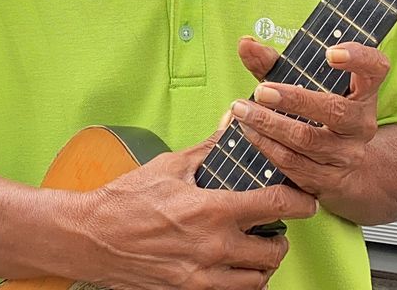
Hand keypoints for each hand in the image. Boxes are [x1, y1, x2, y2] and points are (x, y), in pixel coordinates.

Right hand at [77, 128, 316, 289]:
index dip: (299, 202)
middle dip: (281, 238)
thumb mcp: (170, 165)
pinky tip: (233, 269)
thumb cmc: (126, 199)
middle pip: (274, 251)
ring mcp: (202, 276)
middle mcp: (213, 246)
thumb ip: (208, 149)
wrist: (91, 237)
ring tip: (255, 249)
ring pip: (258, 279)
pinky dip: (241, 283)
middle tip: (275, 227)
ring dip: (263, 264)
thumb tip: (231, 122)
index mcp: (213, 209)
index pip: (276, 206)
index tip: (305, 200)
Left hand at [231, 37, 390, 202]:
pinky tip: (249, 133)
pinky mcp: (329, 180)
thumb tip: (246, 44)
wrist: (341, 168)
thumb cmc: (315, 112)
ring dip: (269, 124)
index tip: (330, 53)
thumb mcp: (302, 84)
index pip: (375, 68)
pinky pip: (295, 164)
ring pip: (308, 140)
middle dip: (293, 100)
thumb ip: (273, 63)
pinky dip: (267, 146)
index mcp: (364, 92)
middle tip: (261, 90)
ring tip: (243, 111)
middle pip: (334, 110)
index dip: (358, 58)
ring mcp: (348, 154)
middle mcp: (362, 123)